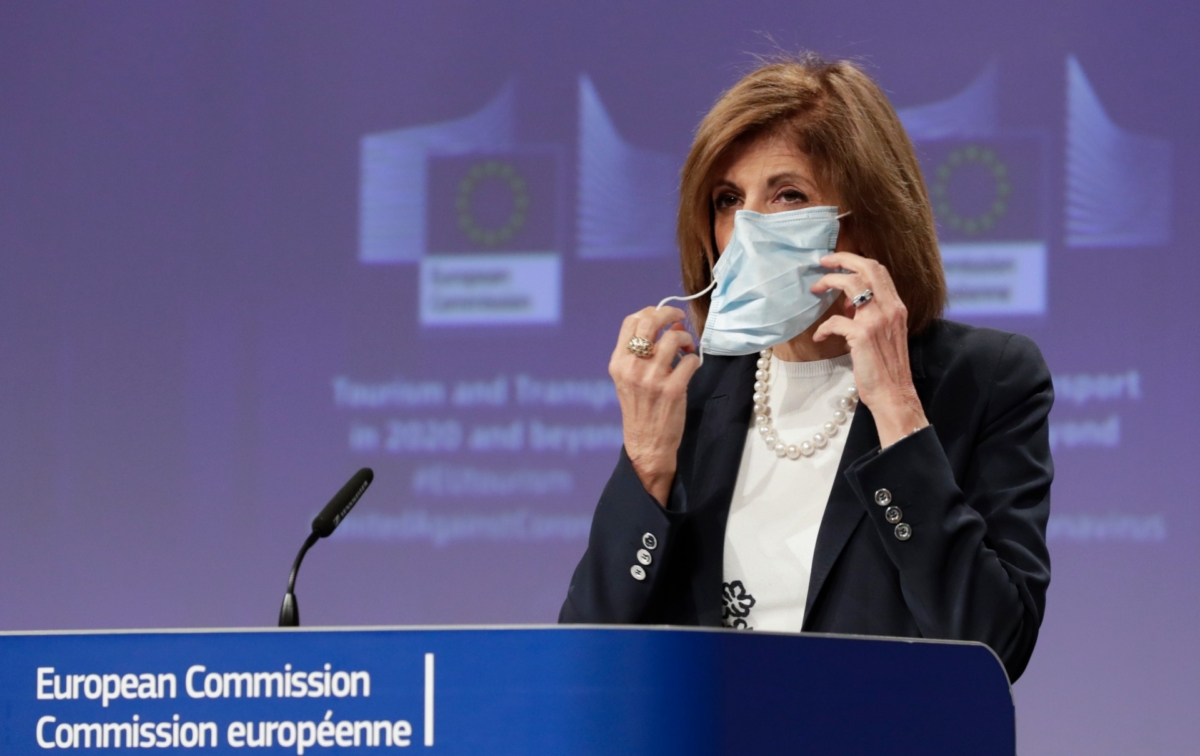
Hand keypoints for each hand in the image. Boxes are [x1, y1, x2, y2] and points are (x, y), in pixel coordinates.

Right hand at [609, 306, 700, 505]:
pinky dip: (694, 359)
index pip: (631, 321)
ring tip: (686, 347)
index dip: (651, 311)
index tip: (664, 315)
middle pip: (650, 322)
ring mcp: (652, 379)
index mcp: (618, 362)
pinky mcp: (673, 389)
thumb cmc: (640, 408)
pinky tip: (690, 366)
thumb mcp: (630, 378)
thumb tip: (670, 325)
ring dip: (685, 338)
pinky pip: (689, 360)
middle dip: (669, 313)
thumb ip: (642, 352)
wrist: (646, 443)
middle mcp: (632, 368)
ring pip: (673, 338)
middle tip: (679, 318)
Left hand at [811, 252, 927, 447]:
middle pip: (867, 268)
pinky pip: (834, 321)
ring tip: (816, 289)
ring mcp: (876, 321)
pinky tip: (819, 337)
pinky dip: (823, 327)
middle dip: (842, 259)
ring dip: (829, 282)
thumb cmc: (887, 368)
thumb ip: (872, 315)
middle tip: (823, 262)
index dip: (856, 260)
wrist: (894, 394)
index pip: (879, 270)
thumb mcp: (886, 334)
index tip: (838, 261)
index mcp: (897, 307)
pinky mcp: (862, 336)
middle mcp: (890, 309)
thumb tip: (849, 303)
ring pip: (850, 284)